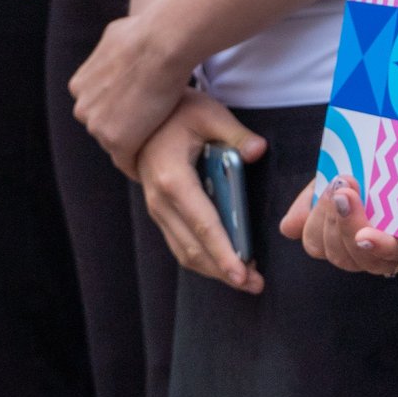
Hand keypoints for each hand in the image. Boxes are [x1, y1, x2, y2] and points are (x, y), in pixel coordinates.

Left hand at [71, 6, 193, 173]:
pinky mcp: (117, 142)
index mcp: (79, 86)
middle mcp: (82, 108)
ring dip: (136, 142)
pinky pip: (128, 161)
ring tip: (159, 142)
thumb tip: (117, 47)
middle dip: (126, 126)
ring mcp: (97, 127)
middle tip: (154, 125)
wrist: (161, 43)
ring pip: (117, 143)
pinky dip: (139, 164)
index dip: (121, 108)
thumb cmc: (146, 32)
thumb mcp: (114, 36)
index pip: (98, 106)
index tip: (140, 109)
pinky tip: (152, 166)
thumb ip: (109, 53)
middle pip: (105, 126)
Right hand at [137, 94, 265, 294]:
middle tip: (255, 284)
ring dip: (214, 269)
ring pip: (184, 252)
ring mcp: (157, 210)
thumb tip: (258, 150)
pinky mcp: (160, 212)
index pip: (203, 225)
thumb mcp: (208, 114)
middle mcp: (161, 202)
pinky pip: (180, 243)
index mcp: (174, 180)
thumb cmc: (178, 113)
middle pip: (193, 248)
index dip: (224, 253)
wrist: (139, 117)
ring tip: (246, 279)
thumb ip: (235, 134)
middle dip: (224, 270)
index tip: (242, 274)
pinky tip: (225, 262)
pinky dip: (202, 258)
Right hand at [281, 169, 397, 276]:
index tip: (329, 188)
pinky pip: (392, 254)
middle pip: (336, 253)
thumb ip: (319, 199)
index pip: (318, 243)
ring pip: (357, 257)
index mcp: (351, 237)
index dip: (315, 223)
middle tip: (339, 186)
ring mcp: (397, 255)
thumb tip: (289, 227)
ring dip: (347, 226)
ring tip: (348, 194)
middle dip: (330, 219)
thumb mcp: (349, 178)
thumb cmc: (392, 171)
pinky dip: (375, 246)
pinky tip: (366, 236)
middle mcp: (373, 254)